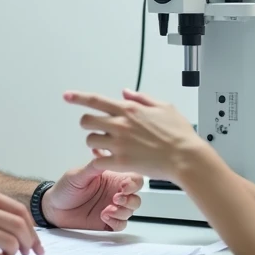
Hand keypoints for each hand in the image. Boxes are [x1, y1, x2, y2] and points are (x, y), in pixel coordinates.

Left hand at [42, 160, 142, 230]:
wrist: (53, 209)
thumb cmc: (64, 189)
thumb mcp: (78, 175)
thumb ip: (94, 167)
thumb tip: (107, 158)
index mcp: (111, 178)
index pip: (133, 179)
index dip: (134, 184)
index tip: (124, 187)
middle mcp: (114, 193)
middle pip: (136, 196)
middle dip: (130, 199)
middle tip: (116, 199)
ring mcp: (112, 208)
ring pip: (130, 211)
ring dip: (122, 211)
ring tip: (107, 210)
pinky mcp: (107, 223)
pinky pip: (121, 225)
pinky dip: (116, 222)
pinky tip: (104, 217)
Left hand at [64, 89, 204, 180]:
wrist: (186, 158)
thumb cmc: (179, 134)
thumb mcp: (164, 107)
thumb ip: (141, 98)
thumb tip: (126, 92)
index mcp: (130, 109)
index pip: (96, 100)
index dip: (78, 97)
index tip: (67, 96)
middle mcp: (121, 124)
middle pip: (86, 121)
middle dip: (89, 124)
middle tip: (97, 129)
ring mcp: (119, 143)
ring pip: (90, 140)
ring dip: (95, 143)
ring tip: (106, 146)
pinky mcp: (120, 162)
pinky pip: (97, 161)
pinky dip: (99, 161)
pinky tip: (108, 160)